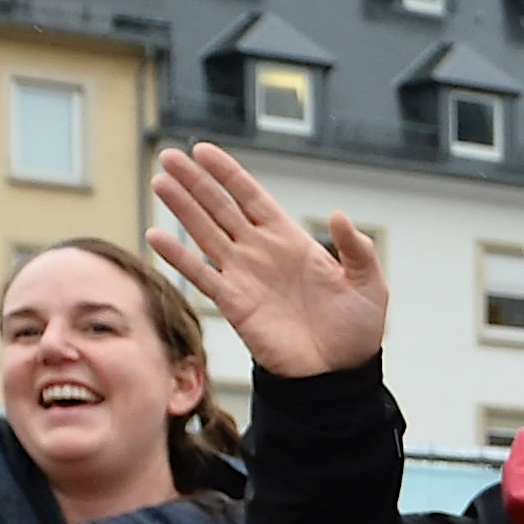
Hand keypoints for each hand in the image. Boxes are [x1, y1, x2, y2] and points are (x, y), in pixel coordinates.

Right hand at [148, 143, 385, 378]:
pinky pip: (201, 275)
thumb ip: (356, 249)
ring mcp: (244, 276)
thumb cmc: (356, 329)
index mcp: (290, 241)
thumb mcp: (367, 284)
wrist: (339, 373)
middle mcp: (261, 253)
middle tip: (168, 156)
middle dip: (195, 182)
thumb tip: (338, 215)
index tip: (202, 150)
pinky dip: (178, 257)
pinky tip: (156, 235)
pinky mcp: (234, 304)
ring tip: (160, 182)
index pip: (251, 198)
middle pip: (220, 208)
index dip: (227, 174)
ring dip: (182, 208)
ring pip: (205, 233)